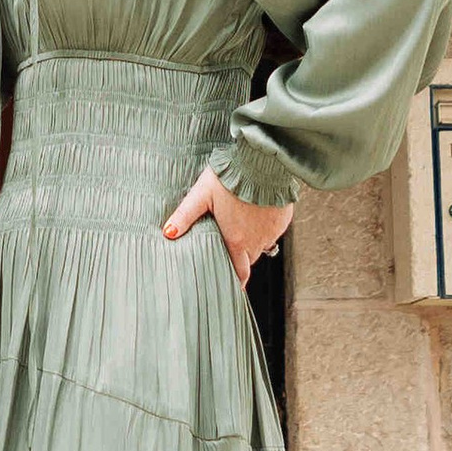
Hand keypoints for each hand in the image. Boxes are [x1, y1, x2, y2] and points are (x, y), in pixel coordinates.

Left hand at [162, 168, 293, 289]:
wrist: (262, 162)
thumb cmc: (229, 178)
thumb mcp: (201, 195)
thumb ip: (185, 216)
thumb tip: (168, 233)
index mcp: (237, 241)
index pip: (239, 272)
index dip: (236, 282)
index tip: (234, 289)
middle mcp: (257, 241)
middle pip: (249, 258)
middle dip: (241, 257)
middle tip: (231, 249)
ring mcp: (272, 230)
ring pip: (262, 243)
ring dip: (253, 240)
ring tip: (242, 226)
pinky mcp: (283, 218)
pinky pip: (274, 229)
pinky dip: (265, 225)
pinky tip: (257, 212)